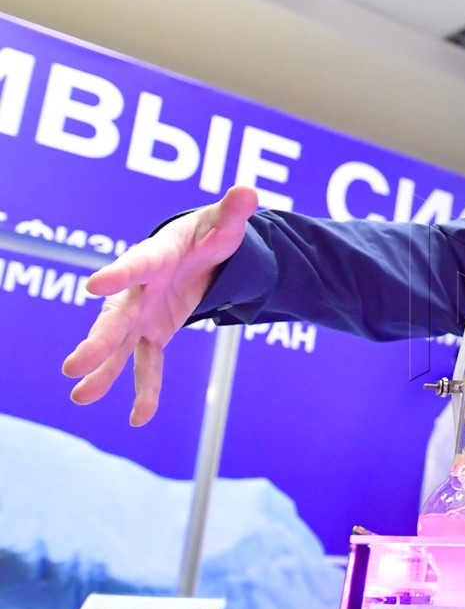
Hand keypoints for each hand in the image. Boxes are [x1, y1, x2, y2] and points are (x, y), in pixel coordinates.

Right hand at [61, 186, 258, 425]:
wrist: (196, 253)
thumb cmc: (206, 234)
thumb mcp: (223, 223)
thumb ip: (233, 211)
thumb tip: (248, 190)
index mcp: (155, 256)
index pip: (136, 264)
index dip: (117, 273)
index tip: (94, 285)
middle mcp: (139, 289)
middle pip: (117, 316)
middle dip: (98, 341)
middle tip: (72, 364)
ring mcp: (142, 314)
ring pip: (120, 346)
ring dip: (103, 372)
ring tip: (80, 397)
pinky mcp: (154, 332)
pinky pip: (147, 364)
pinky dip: (145, 390)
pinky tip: (138, 419)